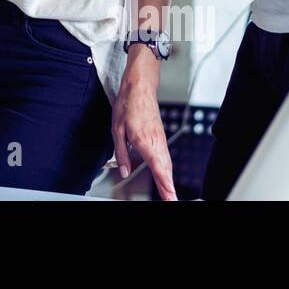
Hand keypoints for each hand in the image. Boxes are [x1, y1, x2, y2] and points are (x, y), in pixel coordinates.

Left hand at [111, 64, 177, 200]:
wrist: (139, 87)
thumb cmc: (128, 104)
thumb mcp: (116, 129)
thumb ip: (121, 153)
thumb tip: (124, 171)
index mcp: (144, 141)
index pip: (158, 169)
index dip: (164, 185)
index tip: (169, 197)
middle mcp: (156, 142)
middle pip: (166, 170)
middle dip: (170, 187)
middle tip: (172, 201)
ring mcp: (160, 139)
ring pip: (167, 164)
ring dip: (169, 180)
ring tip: (170, 194)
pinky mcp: (160, 136)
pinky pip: (166, 156)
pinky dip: (167, 169)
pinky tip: (165, 175)